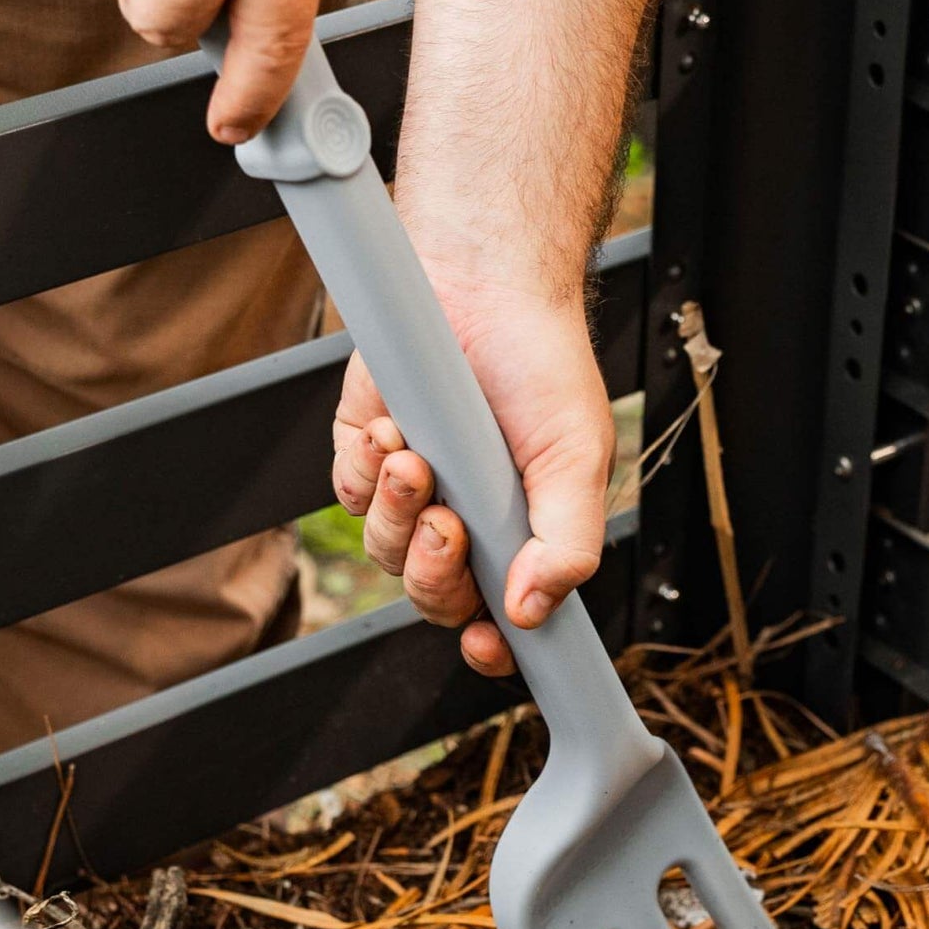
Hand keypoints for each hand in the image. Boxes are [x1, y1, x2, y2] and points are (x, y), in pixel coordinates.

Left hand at [333, 277, 614, 677]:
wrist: (485, 285)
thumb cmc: (542, 366)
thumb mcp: (579, 460)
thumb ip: (568, 544)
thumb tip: (530, 611)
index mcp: (522, 539)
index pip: (502, 618)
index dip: (489, 643)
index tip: (484, 638)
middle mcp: (467, 525)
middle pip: (434, 596)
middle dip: (434, 569)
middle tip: (448, 522)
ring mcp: (414, 493)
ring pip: (384, 551)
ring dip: (396, 512)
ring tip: (414, 456)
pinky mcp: (366, 454)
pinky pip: (348, 495)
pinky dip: (364, 470)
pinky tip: (392, 427)